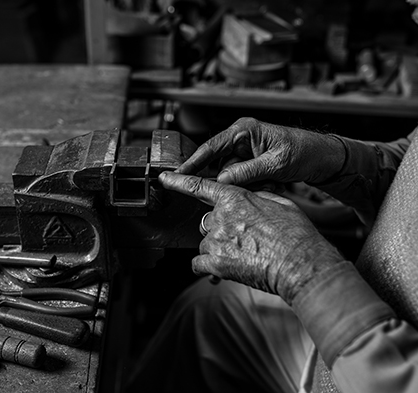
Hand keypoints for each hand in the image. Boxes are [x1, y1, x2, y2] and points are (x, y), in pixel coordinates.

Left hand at [159, 172, 344, 304]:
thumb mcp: (280, 203)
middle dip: (220, 230)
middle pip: (207, 222)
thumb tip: (249, 198)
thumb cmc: (295, 234)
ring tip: (243, 256)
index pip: (199, 187)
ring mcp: (216, 240)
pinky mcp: (215, 263)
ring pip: (205, 243)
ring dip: (218, 249)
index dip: (179, 181)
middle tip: (243, 240)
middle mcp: (220, 217)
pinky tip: (223, 269)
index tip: (165, 179)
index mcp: (235, 198)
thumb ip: (257, 197)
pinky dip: (207, 267)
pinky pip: (198, 263)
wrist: (300, 263)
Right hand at [176, 117, 344, 186]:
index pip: (210, 146)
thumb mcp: (275, 163)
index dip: (193, 161)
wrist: (320, 157)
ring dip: (245, 183)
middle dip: (229, 179)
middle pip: (218, 164)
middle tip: (243, 185)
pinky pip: (239, 177)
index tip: (178, 173)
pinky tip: (270, 183)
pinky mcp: (249, 161)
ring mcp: (244, 150)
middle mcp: (240, 138)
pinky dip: (251, 184)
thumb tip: (223, 181)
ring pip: (229, 174)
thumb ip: (247, 172)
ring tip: (270, 182)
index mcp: (244, 130)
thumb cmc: (302, 151)